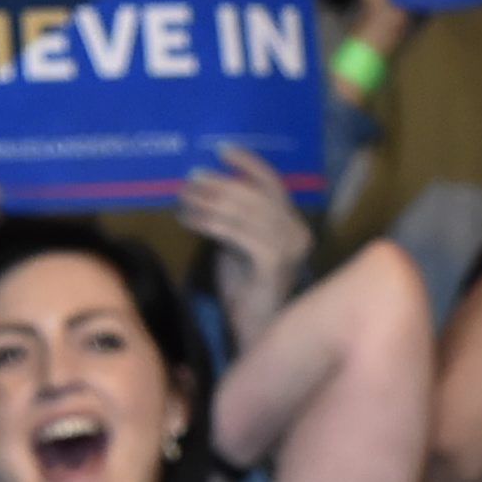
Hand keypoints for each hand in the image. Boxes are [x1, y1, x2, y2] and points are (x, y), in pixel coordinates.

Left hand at [177, 145, 313, 350]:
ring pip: (245, 211)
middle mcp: (297, 233)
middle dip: (220, 183)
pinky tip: (190, 219)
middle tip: (190, 179)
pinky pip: (237, 233)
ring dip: (209, 201)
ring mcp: (287, 249)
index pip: (274, 184)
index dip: (249, 164)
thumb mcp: (241, 246)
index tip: (222, 150)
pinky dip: (211, 222)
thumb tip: (208, 190)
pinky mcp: (271, 263)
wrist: (257, 331)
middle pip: (256, 194)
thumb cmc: (246, 291)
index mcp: (294, 226)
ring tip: (184, 197)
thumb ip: (236, 220)